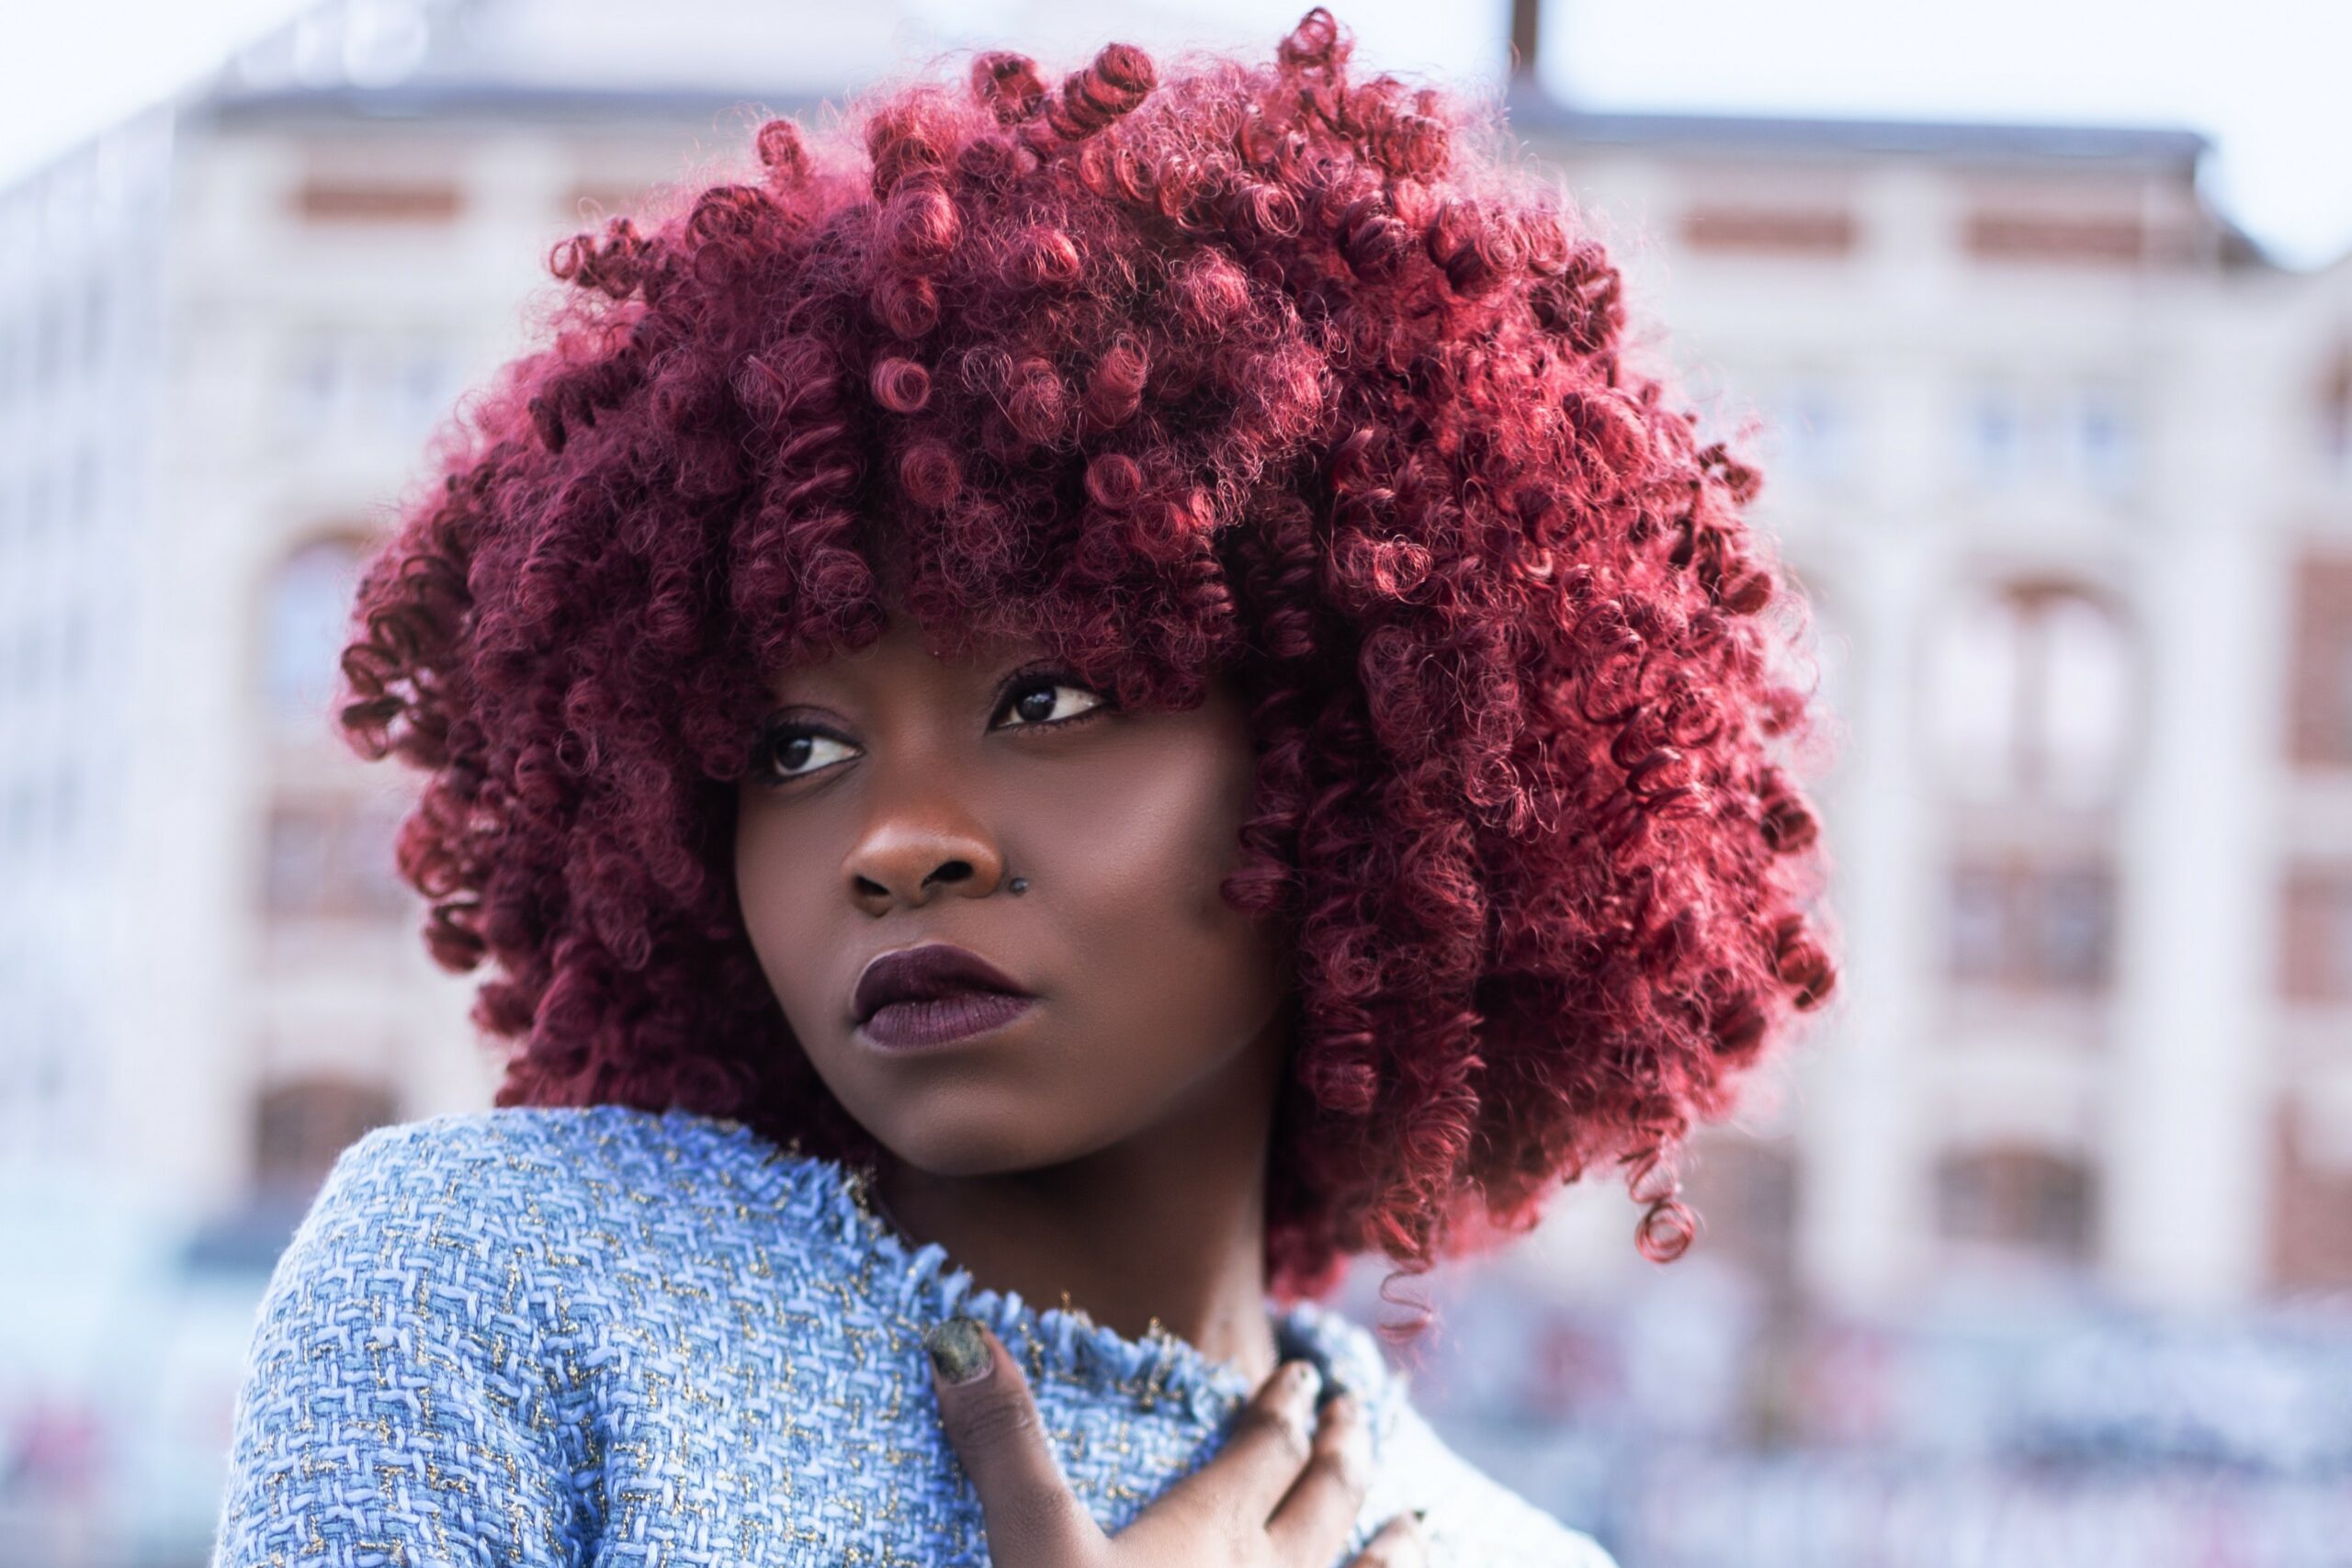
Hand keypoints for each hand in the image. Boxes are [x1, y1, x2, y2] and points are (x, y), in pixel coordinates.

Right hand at [925, 1316, 1427, 1566]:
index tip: (1301, 1373)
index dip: (1281, 1407)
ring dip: (1395, 1554)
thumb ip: (1005, 1449)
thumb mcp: (1034, 1552)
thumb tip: (959, 1337)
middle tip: (1355, 1411)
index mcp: (1211, 1538)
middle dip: (1340, 1451)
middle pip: (1324, 1503)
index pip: (1261, 1451)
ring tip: (1417, 1526)